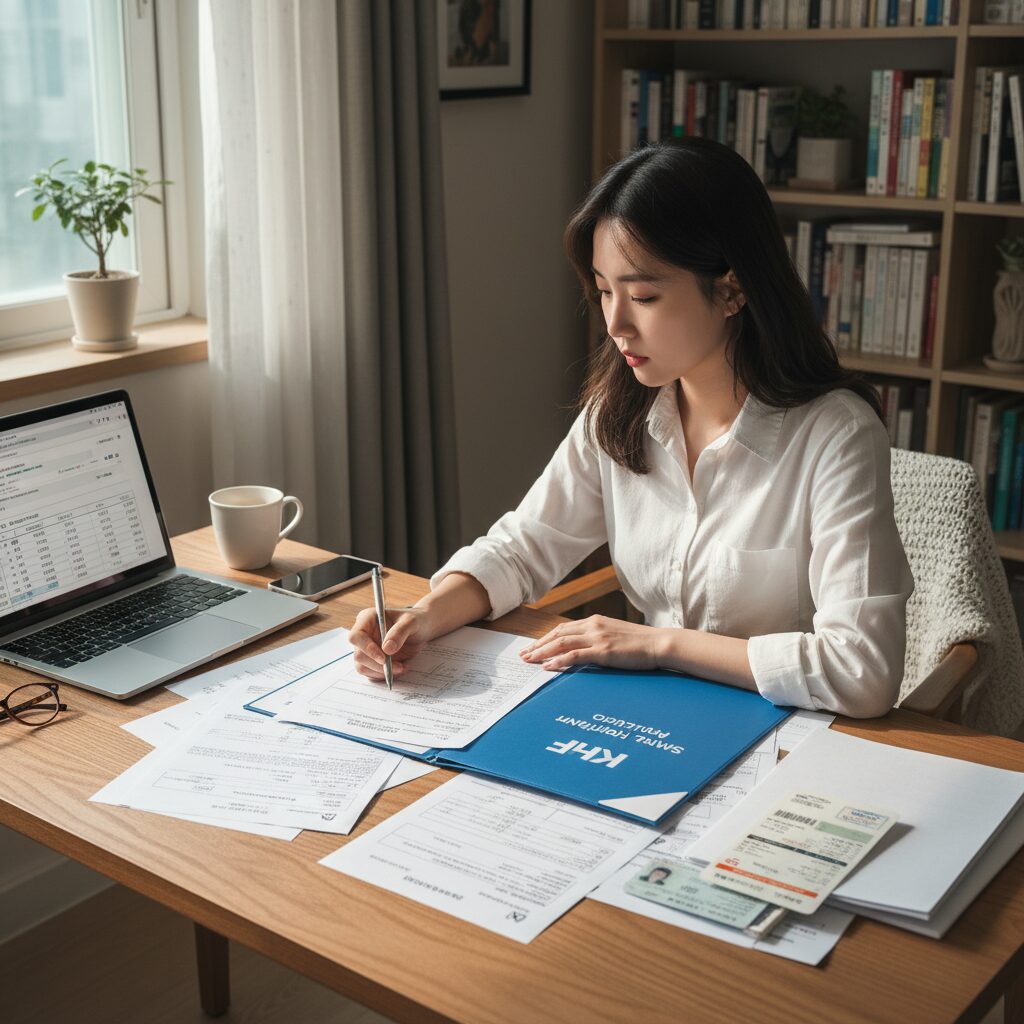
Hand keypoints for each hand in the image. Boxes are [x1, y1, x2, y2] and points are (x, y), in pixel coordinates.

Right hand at [348, 604, 435, 682]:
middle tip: (398, 667)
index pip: (356, 636)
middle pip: (359, 655)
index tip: (384, 658)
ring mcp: (366, 649)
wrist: (421, 629)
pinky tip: (400, 668)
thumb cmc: (415, 620)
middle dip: (378, 665)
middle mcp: (363, 634)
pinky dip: (384, 675)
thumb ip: (399, 632)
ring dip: (381, 672)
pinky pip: (371, 673)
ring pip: (363, 667)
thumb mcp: (411, 622)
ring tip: (401, 667)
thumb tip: (386, 649)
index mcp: (366, 619)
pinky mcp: (372, 660)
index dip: (367, 648)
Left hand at [518, 615, 669, 672]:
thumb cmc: (639, 643)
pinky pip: (575, 655)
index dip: (544, 638)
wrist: (659, 643)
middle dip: (537, 645)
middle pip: (557, 634)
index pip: (562, 628)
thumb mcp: (614, 635)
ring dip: (542, 652)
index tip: (532, 647)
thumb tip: (582, 649)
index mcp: (594, 621)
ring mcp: (597, 638)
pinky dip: (558, 661)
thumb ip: (597, 638)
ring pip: (561, 643)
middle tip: (522, 656)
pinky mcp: (603, 651)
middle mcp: (592, 626)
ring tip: (529, 661)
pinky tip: (548, 667)